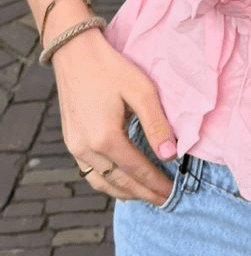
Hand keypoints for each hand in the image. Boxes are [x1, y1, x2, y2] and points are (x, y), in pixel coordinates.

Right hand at [53, 27, 176, 205]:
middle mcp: (86, 148)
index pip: (138, 170)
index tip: (173, 194)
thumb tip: (170, 155)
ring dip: (125, 193)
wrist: (75, 53)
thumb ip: (157, 125)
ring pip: (101, 183)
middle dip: (144, 194)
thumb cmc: (111, 68)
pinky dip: (107, 183)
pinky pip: (89, 173)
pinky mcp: (71, 142)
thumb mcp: (142, 91)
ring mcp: (75, 147)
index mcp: (106, 138)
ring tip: (147, 196)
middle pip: (120, 183)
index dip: (157, 184)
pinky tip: (121, 183)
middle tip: (165, 201)